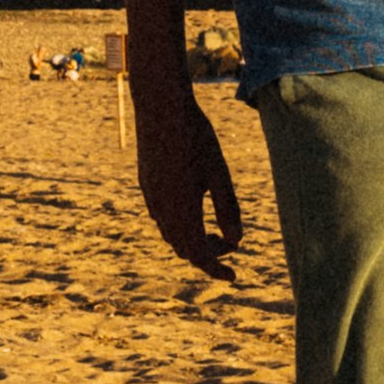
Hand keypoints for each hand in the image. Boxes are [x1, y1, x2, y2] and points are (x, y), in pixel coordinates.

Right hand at [131, 82, 245, 277]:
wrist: (159, 107)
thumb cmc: (195, 137)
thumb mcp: (219, 173)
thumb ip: (227, 209)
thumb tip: (237, 241)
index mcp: (182, 210)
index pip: (199, 256)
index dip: (216, 269)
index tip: (233, 277)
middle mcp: (162, 210)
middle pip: (183, 249)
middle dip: (207, 254)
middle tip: (229, 246)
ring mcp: (150, 197)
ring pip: (170, 235)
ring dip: (191, 240)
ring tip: (213, 231)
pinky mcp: (146, 185)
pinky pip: (161, 218)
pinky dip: (178, 225)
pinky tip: (191, 209)